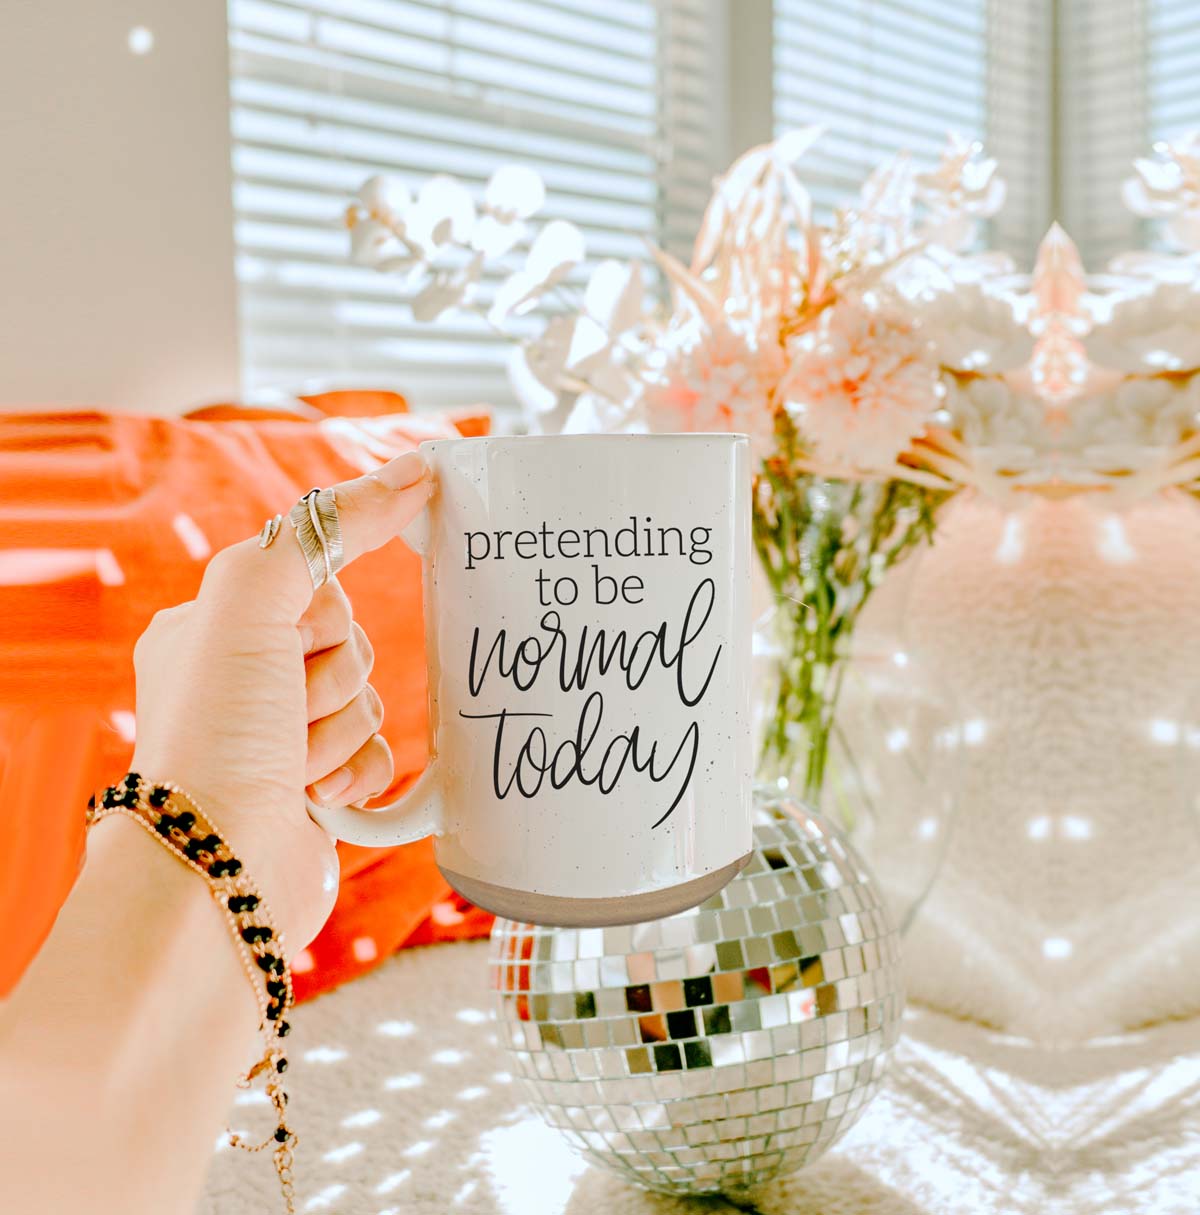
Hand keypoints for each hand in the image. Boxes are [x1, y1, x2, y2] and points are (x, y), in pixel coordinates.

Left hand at [129, 451, 431, 949]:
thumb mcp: (248, 605)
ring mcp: (281, 735)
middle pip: (349, 638)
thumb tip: (409, 473)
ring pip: (370, 696)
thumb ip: (323, 531)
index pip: (313, 579)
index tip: (316, 635)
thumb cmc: (215, 739)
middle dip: (331, 679)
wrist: (218, 871)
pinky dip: (359, 769)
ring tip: (292, 763)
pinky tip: (320, 792)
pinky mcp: (318, 784)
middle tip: (284, 713)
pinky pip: (379, 749)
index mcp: (214, 627)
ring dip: (342, 729)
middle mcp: (244, 677)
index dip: (323, 610)